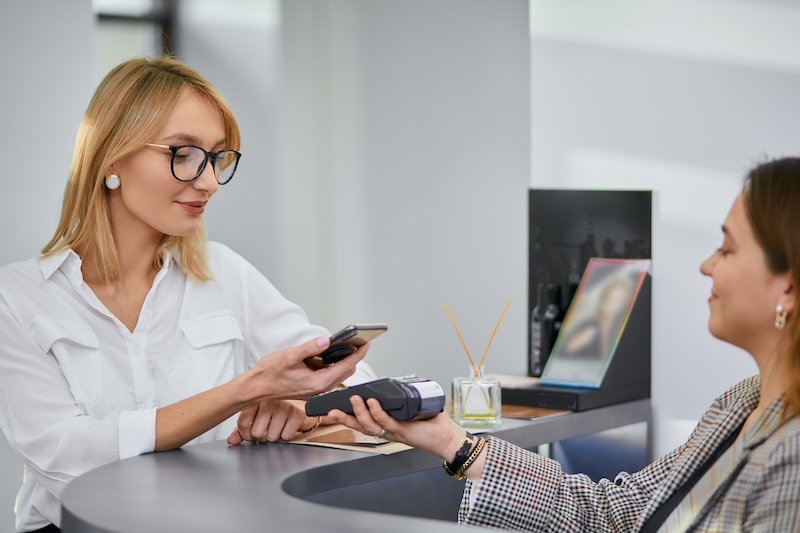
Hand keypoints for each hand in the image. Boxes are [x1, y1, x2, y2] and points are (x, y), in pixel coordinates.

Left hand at [227, 399, 318, 444]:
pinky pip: (285, 437)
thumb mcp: (256, 416)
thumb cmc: (275, 410)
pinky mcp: (297, 414)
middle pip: (257, 433)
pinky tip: (287, 426)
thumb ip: (242, 428)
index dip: (246, 435)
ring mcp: (284, 405)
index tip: (251, 434)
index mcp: (256, 398)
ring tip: (278, 426)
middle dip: (262, 437)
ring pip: (271, 437)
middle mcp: (269, 400)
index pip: (243, 423)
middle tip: (267, 429)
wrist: (300, 405)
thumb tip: (231, 440)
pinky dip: (286, 436)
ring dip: (274, 437)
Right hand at [243, 337, 368, 402]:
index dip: (358, 354)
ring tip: (346, 345)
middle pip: (345, 371)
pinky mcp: (311, 387)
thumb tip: (326, 340)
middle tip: (359, 342)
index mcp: (319, 382)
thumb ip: (310, 348)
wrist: (255, 388)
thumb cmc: (269, 374)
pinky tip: (329, 354)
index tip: (367, 343)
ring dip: (343, 360)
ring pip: (338, 373)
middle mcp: (320, 388)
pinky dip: (332, 364)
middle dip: (354, 356)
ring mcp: (316, 389)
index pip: (346, 366)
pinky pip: (328, 375)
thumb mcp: (290, 356)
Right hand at [327, 395, 466, 460]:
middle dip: (344, 418)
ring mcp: (394, 431)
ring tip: (353, 400)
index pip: (363, 420)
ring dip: (359, 413)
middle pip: (360, 426)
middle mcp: (387, 429)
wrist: (447, 437)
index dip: (348, 416)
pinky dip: (378, 412)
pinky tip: (372, 403)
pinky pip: (386, 421)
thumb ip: (397, 400)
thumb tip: (388, 386)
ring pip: (370, 425)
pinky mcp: (403, 431)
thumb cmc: (432, 424)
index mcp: (387, 424)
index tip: (334, 408)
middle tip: (331, 411)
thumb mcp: (410, 408)